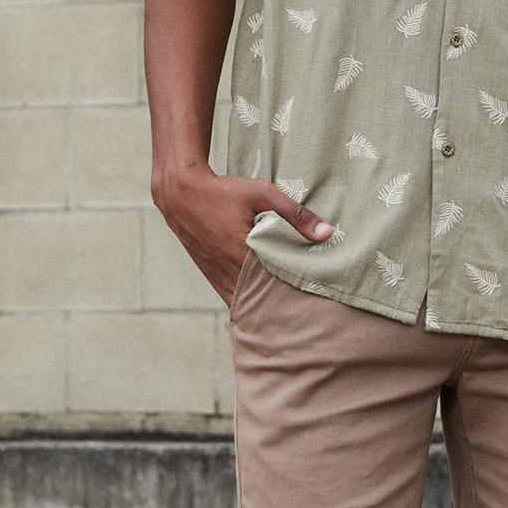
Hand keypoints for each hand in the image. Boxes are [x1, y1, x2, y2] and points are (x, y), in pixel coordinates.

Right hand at [150, 162, 333, 308]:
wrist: (180, 192)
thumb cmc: (222, 191)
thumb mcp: (262, 194)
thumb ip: (296, 214)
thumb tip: (327, 234)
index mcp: (241, 254)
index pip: (274, 287)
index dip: (293, 298)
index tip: (313, 305)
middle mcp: (226, 270)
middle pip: (259, 301)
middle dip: (279, 309)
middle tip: (304, 316)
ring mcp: (215, 274)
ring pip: (242, 303)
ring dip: (260, 309)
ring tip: (285, 315)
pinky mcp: (209, 272)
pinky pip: (228, 296)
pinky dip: (244, 302)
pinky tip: (259, 307)